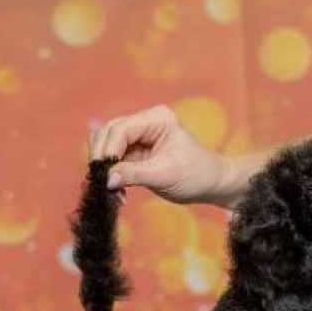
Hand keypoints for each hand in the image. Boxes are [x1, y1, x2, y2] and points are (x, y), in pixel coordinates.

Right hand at [88, 104, 227, 205]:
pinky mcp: (135, 152)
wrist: (210, 184)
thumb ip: (134, 174)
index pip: (121, 129)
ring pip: (106, 145)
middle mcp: (145, 122)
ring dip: (104, 168)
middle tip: (103, 184)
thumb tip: (106, 179)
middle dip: (102, 159)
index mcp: (157, 119)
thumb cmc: (196, 175)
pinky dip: (110, 175)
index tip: (103, 175)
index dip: (108, 152)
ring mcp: (138, 136)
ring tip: (112, 191)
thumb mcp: (164, 175)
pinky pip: (113, 160)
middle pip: (108, 133)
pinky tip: (117, 192)